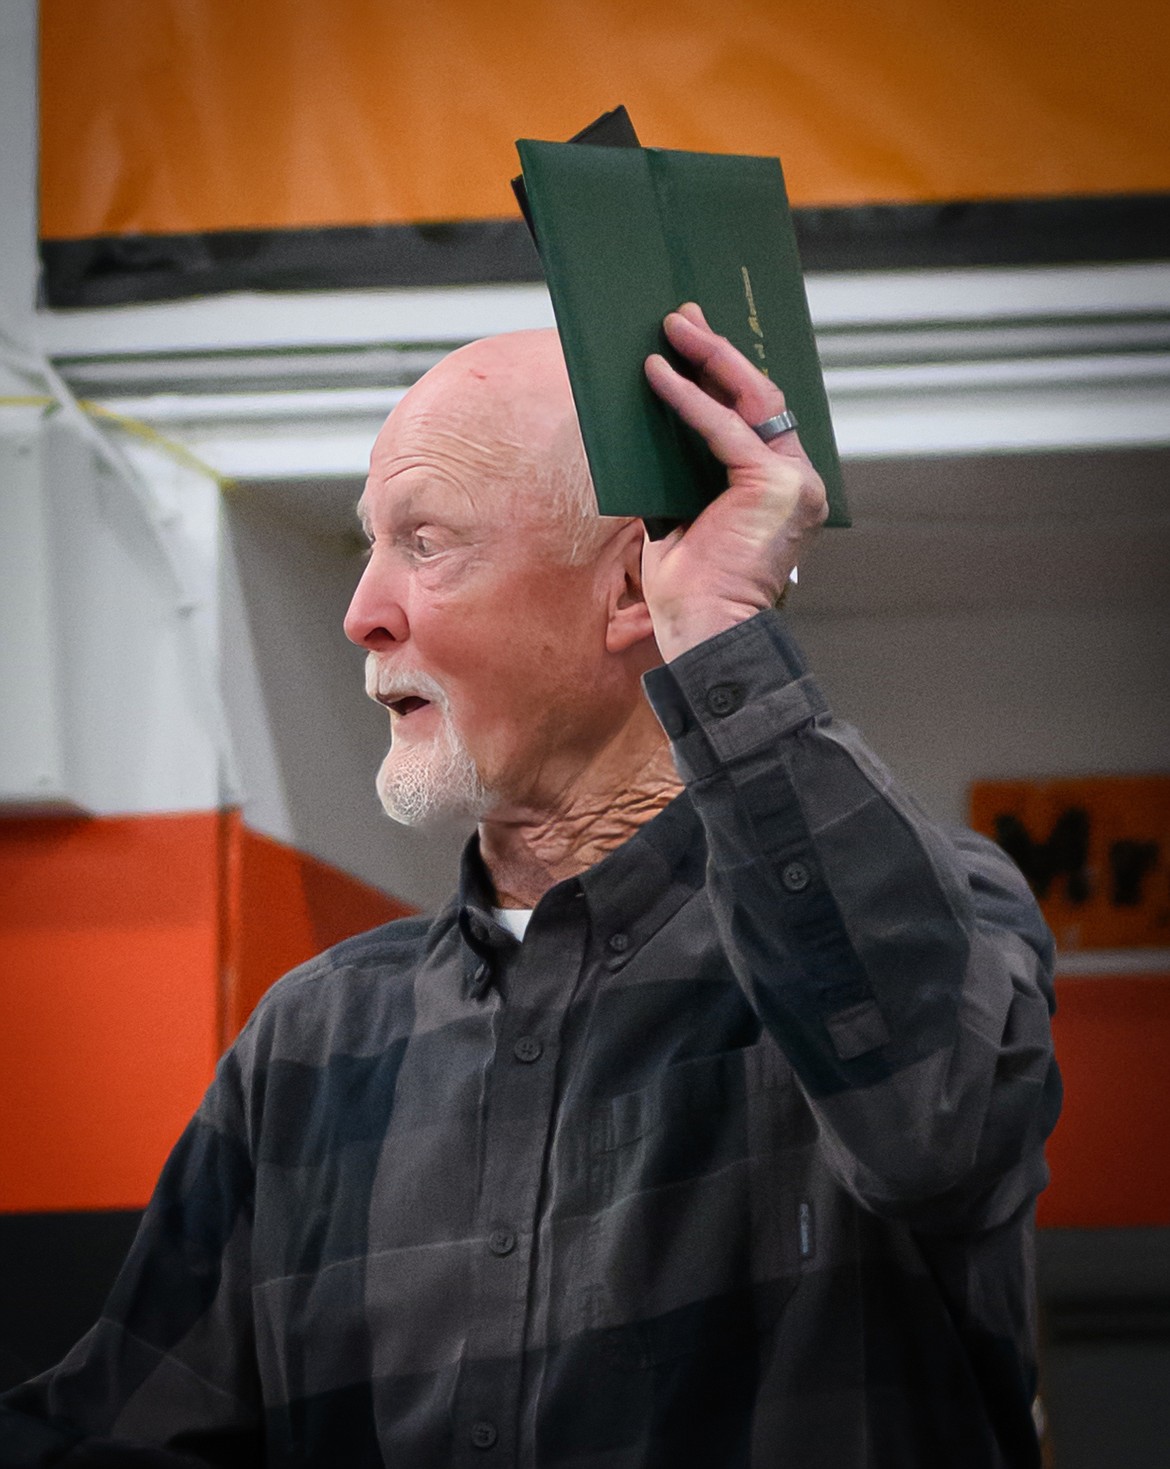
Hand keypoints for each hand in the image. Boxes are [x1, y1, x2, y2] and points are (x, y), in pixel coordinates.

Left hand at [642, 303, 827, 660]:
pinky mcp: (777, 485)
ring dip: (708, 359)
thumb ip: (680, 472)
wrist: (706, 634)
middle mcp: (798, 480)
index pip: (755, 417)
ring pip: (751, 400)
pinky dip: (689, 400)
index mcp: (780, 488)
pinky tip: (658, 376)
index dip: (723, 373)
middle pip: (759, 397)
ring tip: (670, 329)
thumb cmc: (690, 588)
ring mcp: (795, 481)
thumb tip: (649, 423)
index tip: (691, 340)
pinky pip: (726, 429)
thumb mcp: (680, 515)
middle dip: (717, 352)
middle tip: (680, 317)